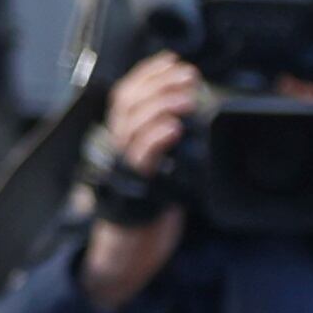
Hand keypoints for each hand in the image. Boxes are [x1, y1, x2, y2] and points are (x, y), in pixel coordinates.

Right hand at [77, 58, 200, 309]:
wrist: (129, 251)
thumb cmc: (148, 213)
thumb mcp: (164, 172)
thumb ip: (170, 148)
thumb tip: (194, 124)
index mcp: (124, 139)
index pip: (129, 94)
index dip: (148, 73)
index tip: (173, 60)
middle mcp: (118, 147)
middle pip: (129, 101)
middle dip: (159, 82)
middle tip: (189, 75)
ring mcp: (123, 166)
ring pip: (131, 122)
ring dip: (161, 103)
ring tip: (187, 94)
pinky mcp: (132, 187)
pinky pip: (140, 156)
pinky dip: (157, 138)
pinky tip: (176, 126)